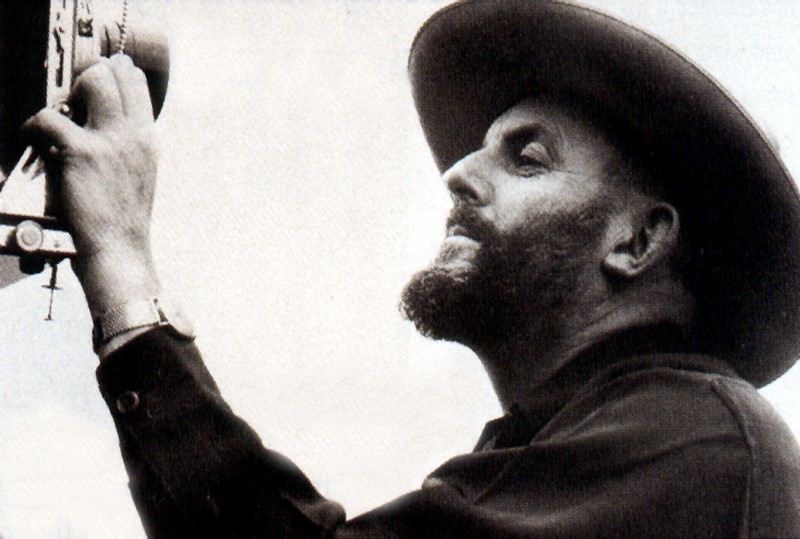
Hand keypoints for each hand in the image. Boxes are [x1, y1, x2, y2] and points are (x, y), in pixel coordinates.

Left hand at [22, 55, 160, 313]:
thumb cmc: (121, 221)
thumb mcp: (138, 176)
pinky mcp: (81, 152)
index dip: (112, 72)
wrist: (119, 251)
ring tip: (58, 117)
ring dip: (68, 94)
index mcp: (148, 140)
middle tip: (72, 98)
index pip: (136, 83)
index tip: (95, 77)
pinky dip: (34, 125)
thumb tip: (99, 123)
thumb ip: (126, 146)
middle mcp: (134, 135)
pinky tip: (34, 140)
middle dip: (88, 76)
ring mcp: (110, 141)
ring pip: (91, 83)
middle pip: (114, 74)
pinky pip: (49, 117)